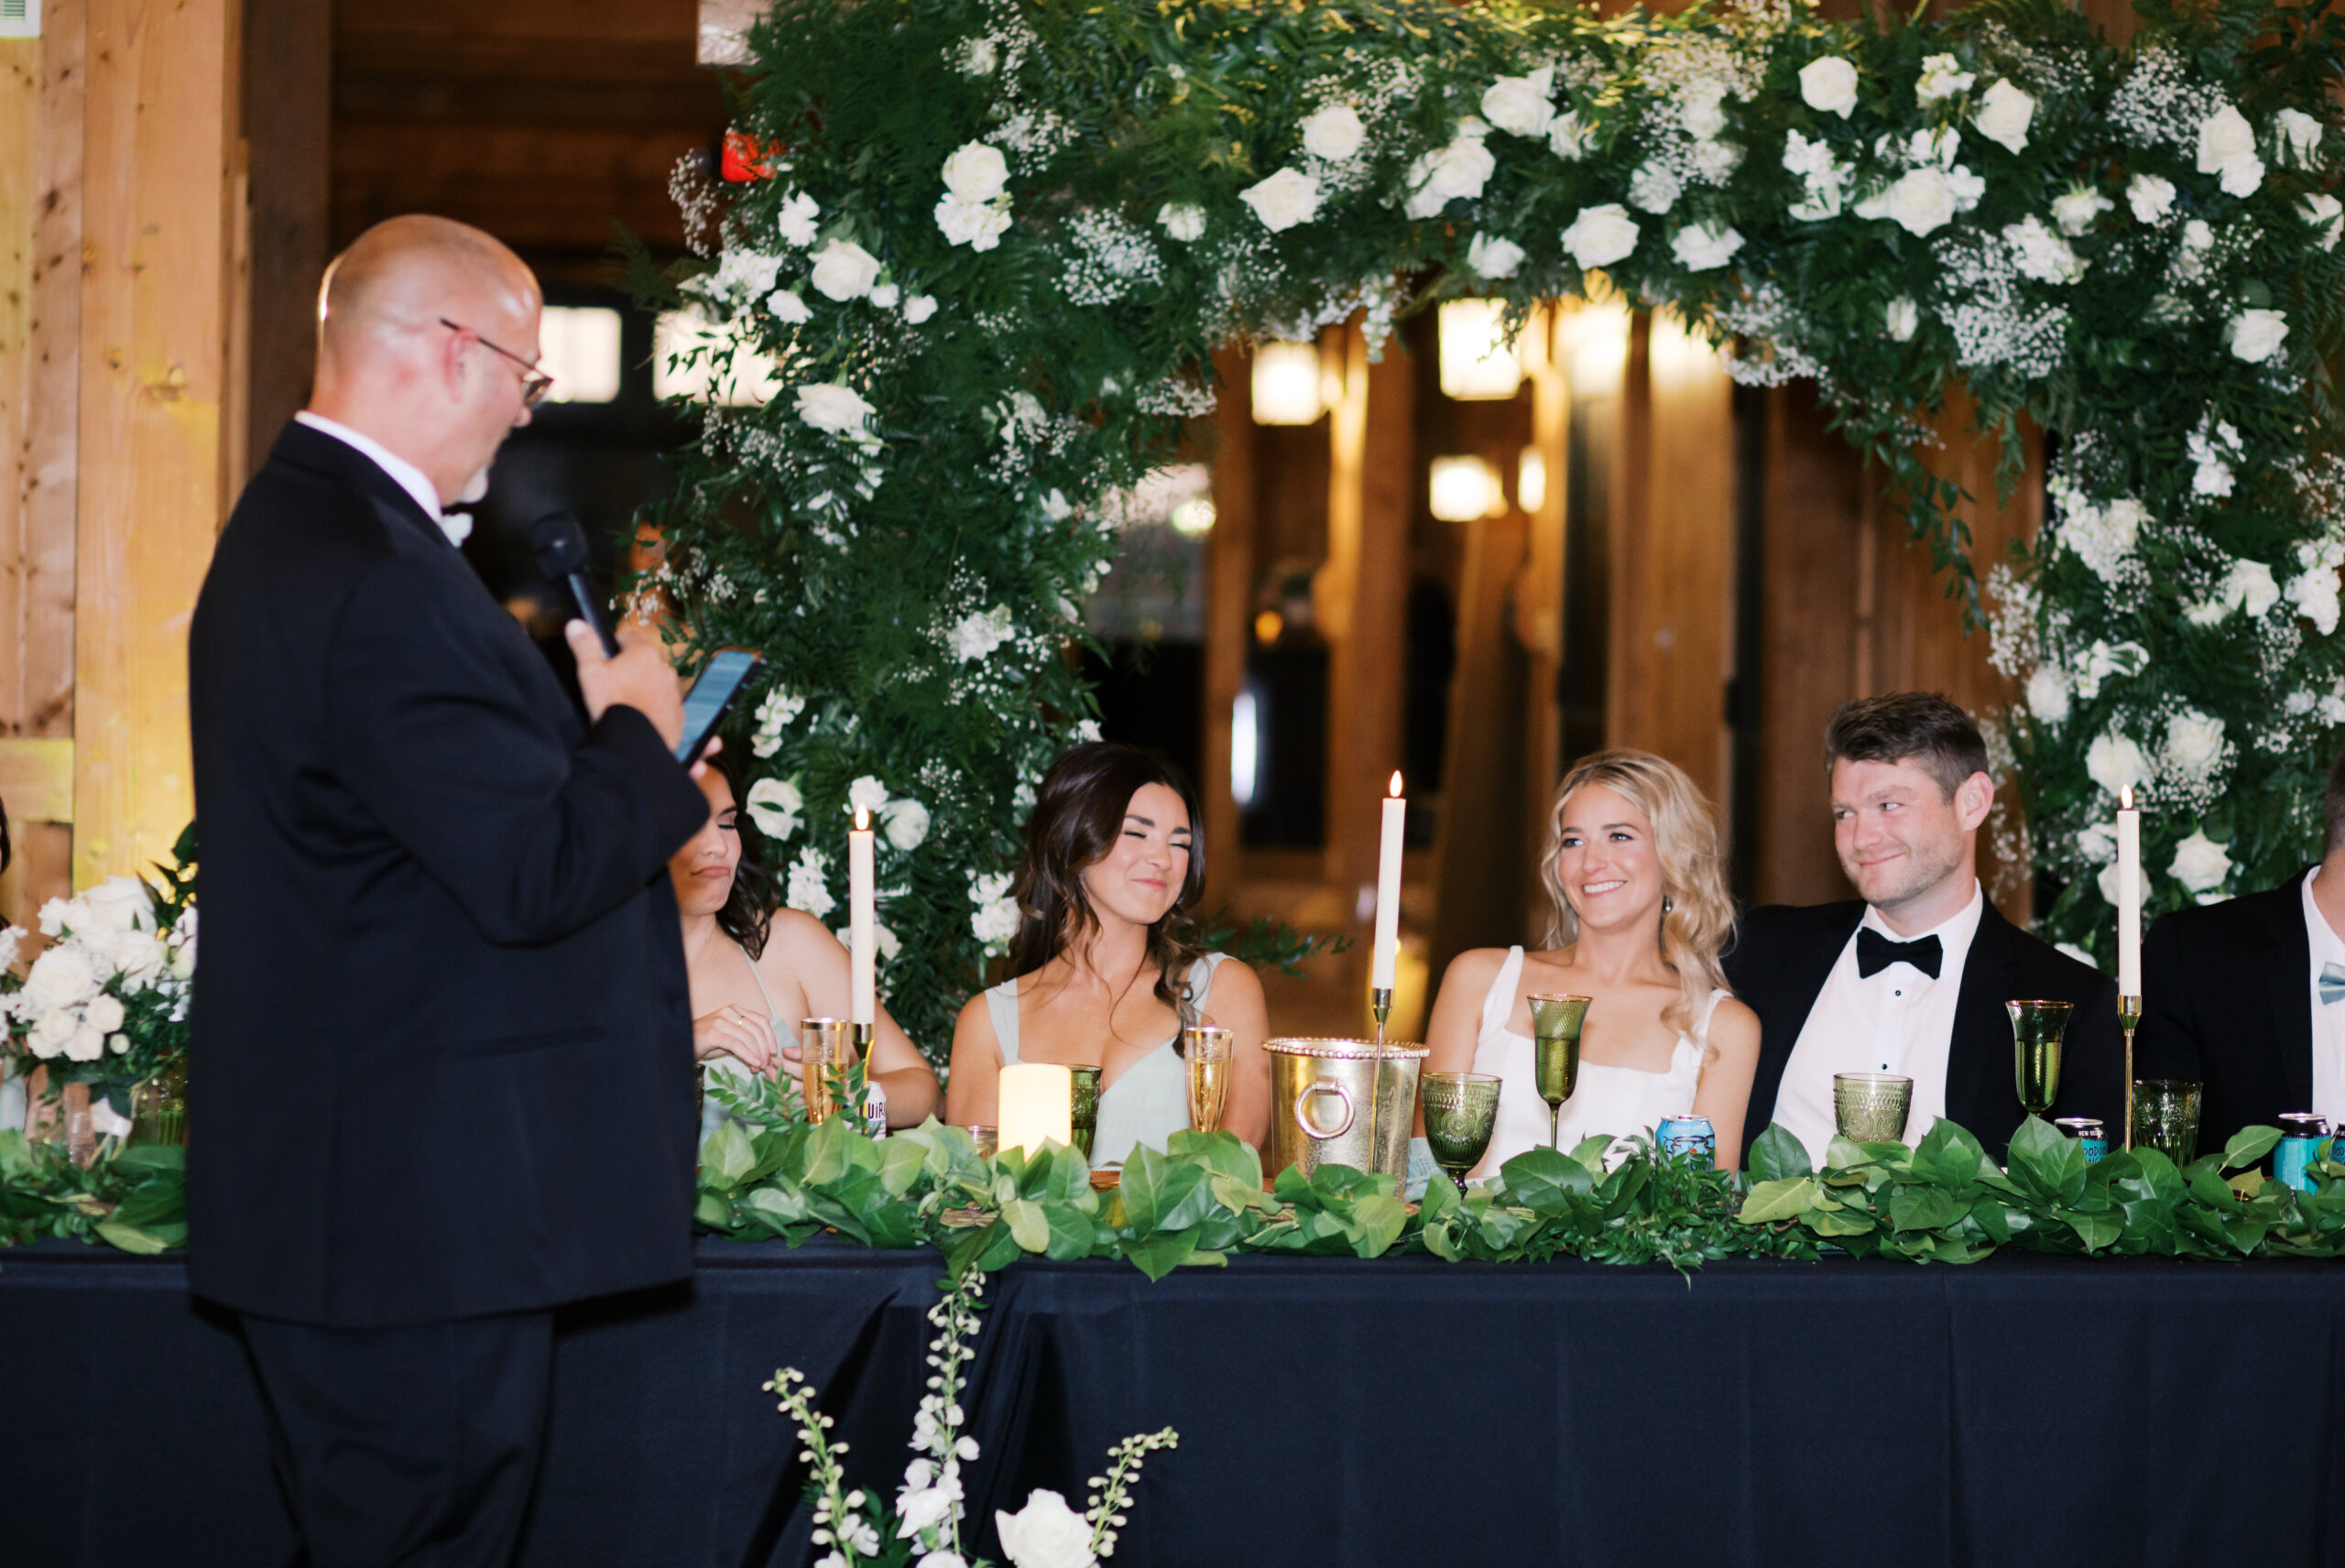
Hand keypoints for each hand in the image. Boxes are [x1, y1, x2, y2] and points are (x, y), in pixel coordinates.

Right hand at [568, 620, 687, 748]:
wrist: (634, 743)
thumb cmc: (611, 705)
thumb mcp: (590, 672)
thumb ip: (585, 645)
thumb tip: (576, 624)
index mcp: (643, 653)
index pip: (630, 636)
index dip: (615, 643)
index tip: (607, 656)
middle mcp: (664, 669)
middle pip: (645, 660)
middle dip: (631, 667)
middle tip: (613, 684)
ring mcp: (674, 692)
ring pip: (657, 682)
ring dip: (645, 688)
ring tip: (625, 703)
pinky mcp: (678, 714)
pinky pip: (665, 705)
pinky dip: (655, 708)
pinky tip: (640, 718)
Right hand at [692, 1006, 775, 1075]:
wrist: (681, 1043)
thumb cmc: (706, 1042)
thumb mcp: (729, 1039)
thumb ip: (746, 1042)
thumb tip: (763, 1057)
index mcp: (735, 1010)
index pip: (762, 1020)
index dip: (771, 1037)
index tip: (773, 1051)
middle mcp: (729, 1012)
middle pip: (757, 1030)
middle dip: (765, 1049)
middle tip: (766, 1065)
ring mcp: (721, 1021)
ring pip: (749, 1038)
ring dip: (757, 1055)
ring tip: (758, 1067)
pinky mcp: (714, 1032)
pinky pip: (737, 1044)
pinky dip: (748, 1055)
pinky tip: (753, 1064)